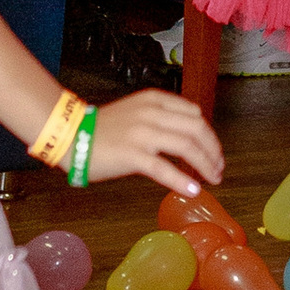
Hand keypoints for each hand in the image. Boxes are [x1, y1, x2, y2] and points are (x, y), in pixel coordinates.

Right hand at [85, 91, 223, 196]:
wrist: (70, 134)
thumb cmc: (102, 128)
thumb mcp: (136, 112)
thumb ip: (160, 118)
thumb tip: (187, 138)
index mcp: (154, 100)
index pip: (194, 114)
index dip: (209, 134)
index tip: (214, 151)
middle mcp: (151, 113)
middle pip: (196, 129)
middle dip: (213, 150)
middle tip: (218, 168)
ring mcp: (142, 133)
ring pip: (186, 146)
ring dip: (205, 164)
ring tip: (213, 179)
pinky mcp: (132, 154)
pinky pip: (164, 168)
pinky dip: (182, 180)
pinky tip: (193, 190)